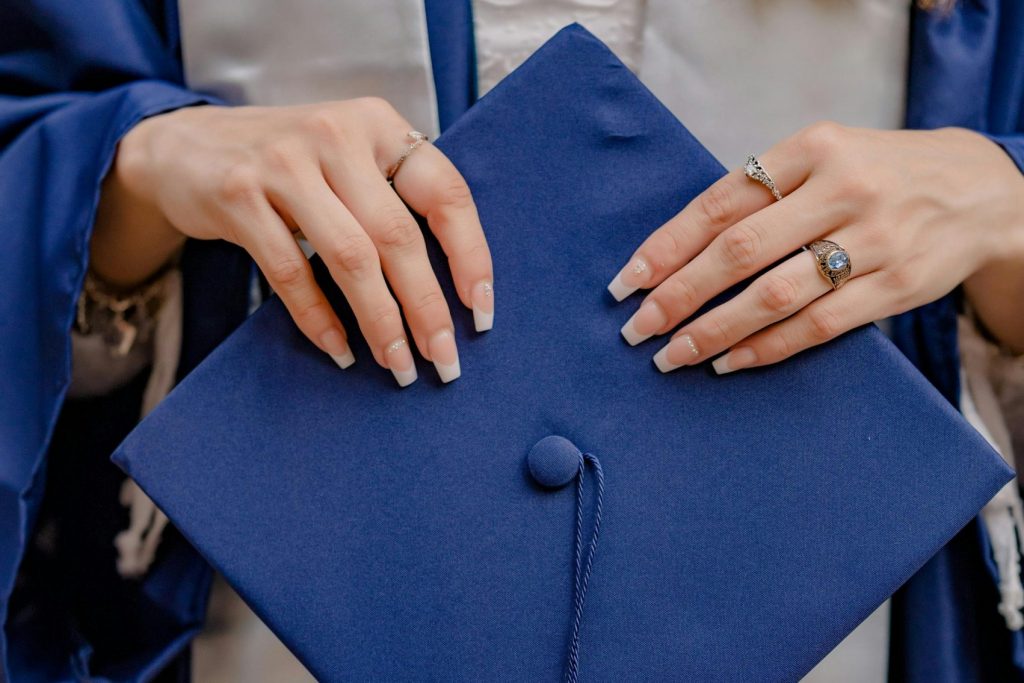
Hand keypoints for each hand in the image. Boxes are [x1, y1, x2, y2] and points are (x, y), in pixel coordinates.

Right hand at [92, 98, 492, 385]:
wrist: (185, 147)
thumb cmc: (289, 165)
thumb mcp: (348, 158)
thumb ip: (394, 198)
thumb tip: (454, 286)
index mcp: (378, 124)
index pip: (445, 193)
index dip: (470, 256)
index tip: (480, 312)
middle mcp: (336, 136)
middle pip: (398, 236)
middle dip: (427, 308)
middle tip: (443, 360)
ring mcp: (283, 163)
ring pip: (350, 258)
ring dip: (380, 322)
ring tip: (398, 366)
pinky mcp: (239, 196)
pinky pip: (290, 272)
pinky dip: (319, 319)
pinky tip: (341, 351)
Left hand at [608, 123, 1023, 372]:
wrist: (981, 192)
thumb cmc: (876, 175)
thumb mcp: (822, 157)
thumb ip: (761, 190)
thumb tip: (675, 250)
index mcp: (812, 148)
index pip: (720, 202)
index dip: (667, 245)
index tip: (627, 281)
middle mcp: (842, 190)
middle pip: (739, 251)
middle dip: (678, 294)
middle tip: (636, 328)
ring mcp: (874, 240)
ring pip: (774, 295)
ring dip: (714, 330)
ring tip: (672, 354)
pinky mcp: (896, 286)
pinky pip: (818, 326)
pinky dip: (766, 348)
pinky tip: (728, 362)